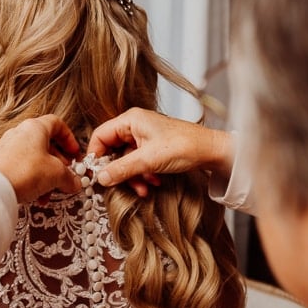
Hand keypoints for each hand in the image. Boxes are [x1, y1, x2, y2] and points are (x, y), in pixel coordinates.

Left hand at [0, 115, 81, 202]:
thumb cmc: (23, 172)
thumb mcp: (57, 174)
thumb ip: (69, 177)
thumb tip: (74, 182)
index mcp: (34, 128)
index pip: (56, 124)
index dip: (69, 138)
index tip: (74, 153)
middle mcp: (19, 134)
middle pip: (46, 145)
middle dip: (59, 163)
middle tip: (65, 175)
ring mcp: (7, 149)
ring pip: (34, 159)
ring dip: (46, 176)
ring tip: (51, 191)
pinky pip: (21, 169)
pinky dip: (32, 180)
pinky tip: (36, 196)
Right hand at [87, 107, 233, 196]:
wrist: (211, 151)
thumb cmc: (185, 146)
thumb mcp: (148, 160)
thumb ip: (121, 169)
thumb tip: (100, 178)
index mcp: (131, 120)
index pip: (100, 136)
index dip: (96, 155)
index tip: (95, 174)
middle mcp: (135, 126)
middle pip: (113, 150)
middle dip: (119, 171)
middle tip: (121, 185)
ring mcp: (144, 137)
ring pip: (126, 160)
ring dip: (133, 176)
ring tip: (143, 188)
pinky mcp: (153, 148)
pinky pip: (139, 163)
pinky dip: (143, 175)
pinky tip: (153, 182)